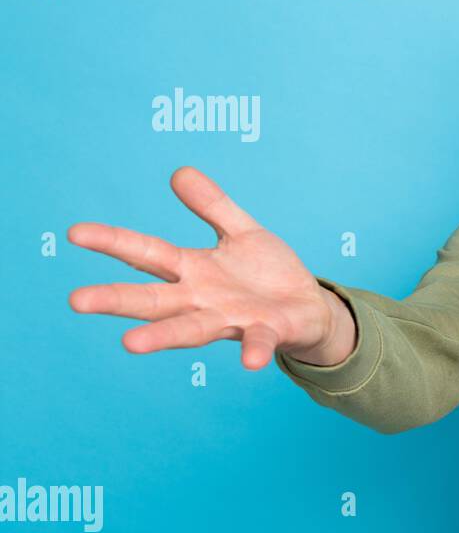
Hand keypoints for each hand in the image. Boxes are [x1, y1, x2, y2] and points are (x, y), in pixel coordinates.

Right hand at [67, 166, 353, 369]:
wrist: (310, 309)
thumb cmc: (269, 274)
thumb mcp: (242, 232)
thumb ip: (213, 206)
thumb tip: (179, 172)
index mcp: (194, 270)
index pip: (146, 253)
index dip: (113, 242)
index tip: (74, 232)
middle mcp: (204, 300)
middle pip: (154, 300)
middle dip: (117, 300)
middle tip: (76, 300)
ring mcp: (233, 320)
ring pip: (192, 328)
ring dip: (163, 336)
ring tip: (130, 344)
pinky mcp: (267, 333)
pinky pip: (258, 342)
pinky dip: (254, 350)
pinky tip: (251, 361)